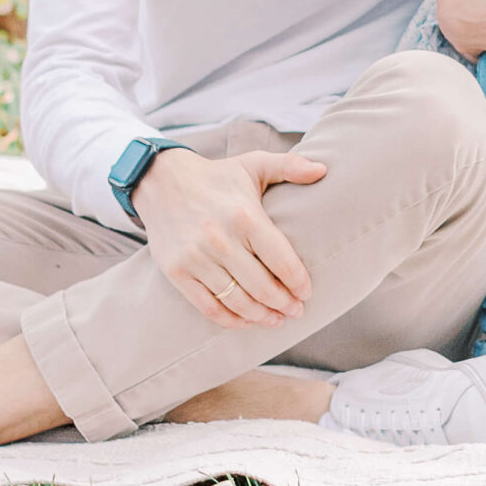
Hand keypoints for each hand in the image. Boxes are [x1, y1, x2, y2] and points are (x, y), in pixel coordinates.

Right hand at [131, 147, 325, 329]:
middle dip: (284, 304)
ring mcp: (196, 257)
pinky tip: (245, 322)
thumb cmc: (216, 176)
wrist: (161, 180)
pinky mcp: (177, 271)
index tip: (307, 292)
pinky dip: (230, 320)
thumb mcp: (254, 164)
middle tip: (296, 310)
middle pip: (262, 287)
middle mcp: (220, 239)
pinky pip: (208, 306)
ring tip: (276, 320)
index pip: (281, 260)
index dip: (298, 282)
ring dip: (261, 316)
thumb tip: (324, 170)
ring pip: (237, 301)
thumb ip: (290, 166)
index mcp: (245, 215)